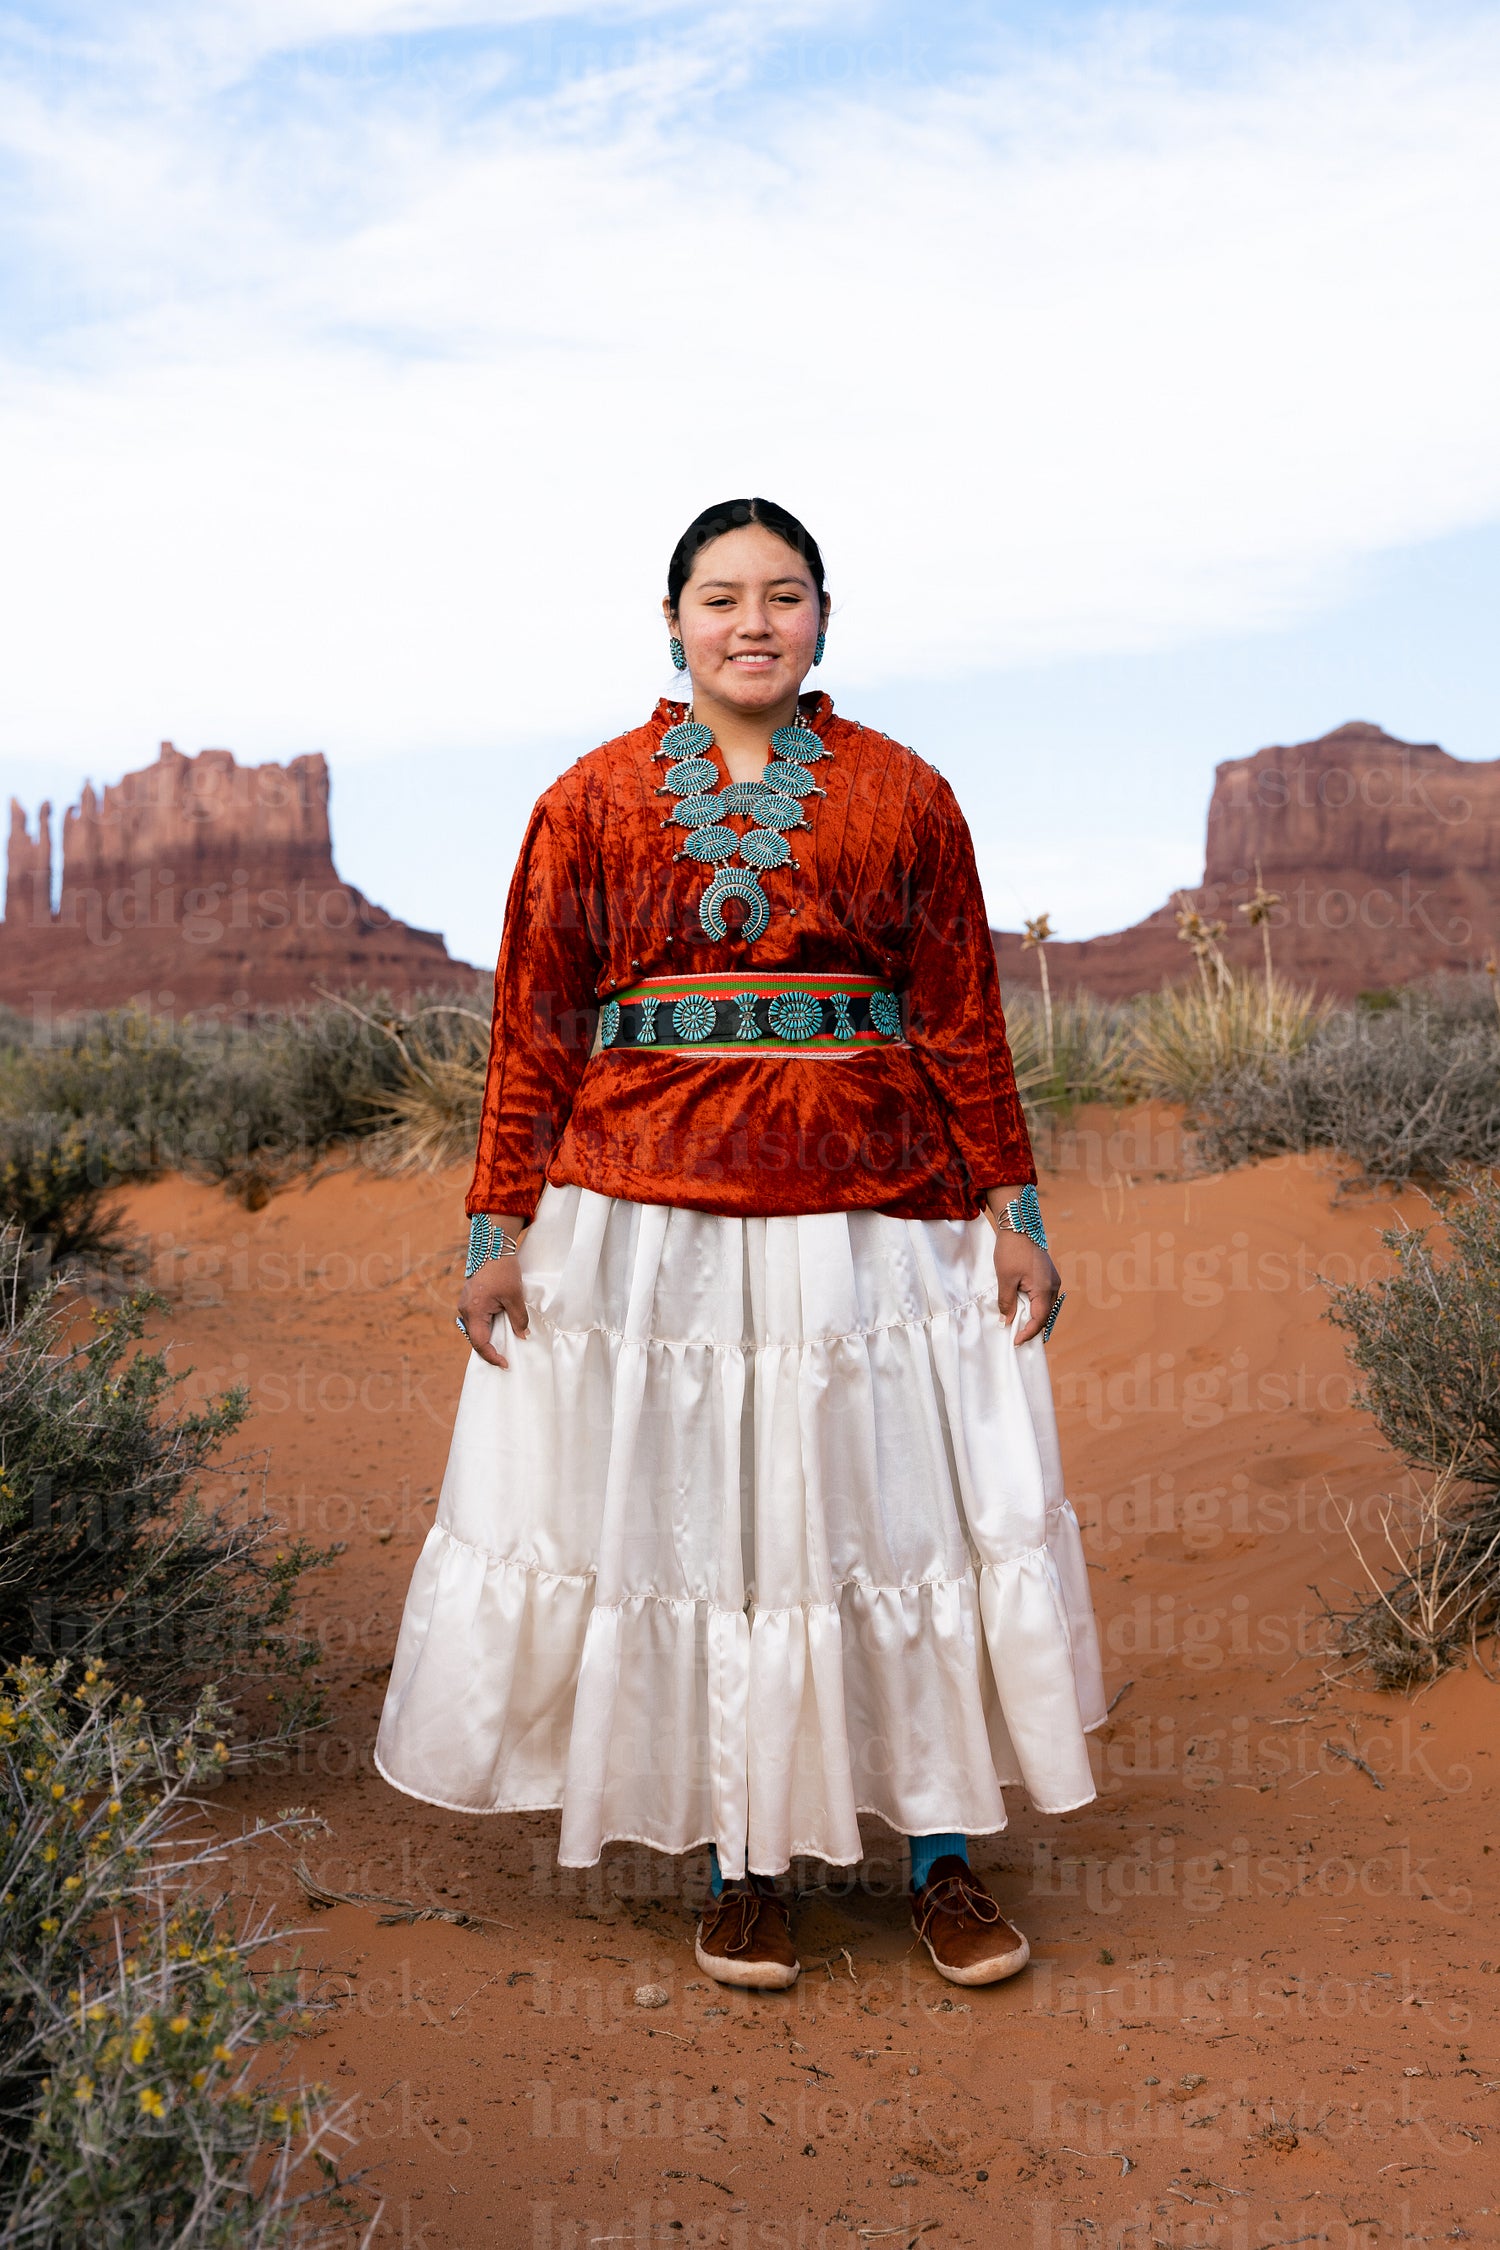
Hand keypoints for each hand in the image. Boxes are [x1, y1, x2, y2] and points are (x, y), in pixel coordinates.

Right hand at [456, 1249, 528, 1368]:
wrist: (492, 1247)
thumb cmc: (503, 1271)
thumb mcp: (515, 1296)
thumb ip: (518, 1319)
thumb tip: (522, 1336)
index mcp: (474, 1311)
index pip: (480, 1342)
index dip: (492, 1356)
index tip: (505, 1363)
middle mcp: (465, 1310)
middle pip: (475, 1338)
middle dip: (489, 1350)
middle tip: (505, 1359)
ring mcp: (465, 1304)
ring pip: (474, 1330)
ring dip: (487, 1338)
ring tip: (502, 1346)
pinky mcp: (469, 1299)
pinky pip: (475, 1320)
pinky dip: (485, 1327)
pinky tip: (497, 1329)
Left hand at [993, 1226, 1059, 1345]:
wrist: (1019, 1225)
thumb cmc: (1012, 1250)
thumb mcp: (1005, 1279)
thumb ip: (1007, 1302)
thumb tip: (1007, 1321)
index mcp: (1045, 1289)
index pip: (1040, 1320)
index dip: (1028, 1333)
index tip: (1015, 1341)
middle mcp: (1053, 1286)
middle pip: (1046, 1316)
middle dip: (1033, 1329)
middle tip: (1018, 1338)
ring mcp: (1053, 1280)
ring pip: (1047, 1307)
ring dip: (1035, 1318)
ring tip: (1021, 1328)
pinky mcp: (1048, 1276)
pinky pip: (1045, 1298)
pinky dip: (1036, 1307)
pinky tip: (1024, 1310)